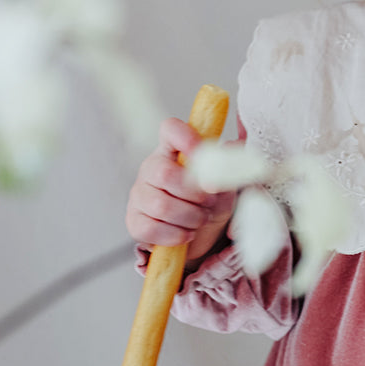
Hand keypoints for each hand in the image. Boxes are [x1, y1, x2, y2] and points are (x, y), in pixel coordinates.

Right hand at [125, 116, 236, 261]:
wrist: (200, 236)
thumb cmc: (210, 203)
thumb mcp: (225, 184)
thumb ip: (228, 167)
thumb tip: (230, 147)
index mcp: (174, 150)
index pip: (170, 129)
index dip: (185, 137)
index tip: (200, 153)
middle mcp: (152, 168)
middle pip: (165, 173)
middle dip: (194, 194)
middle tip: (209, 202)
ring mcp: (139, 194)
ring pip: (160, 205)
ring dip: (190, 217)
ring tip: (200, 219)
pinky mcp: (134, 220)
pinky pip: (151, 228)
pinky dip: (176, 235)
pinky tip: (186, 233)